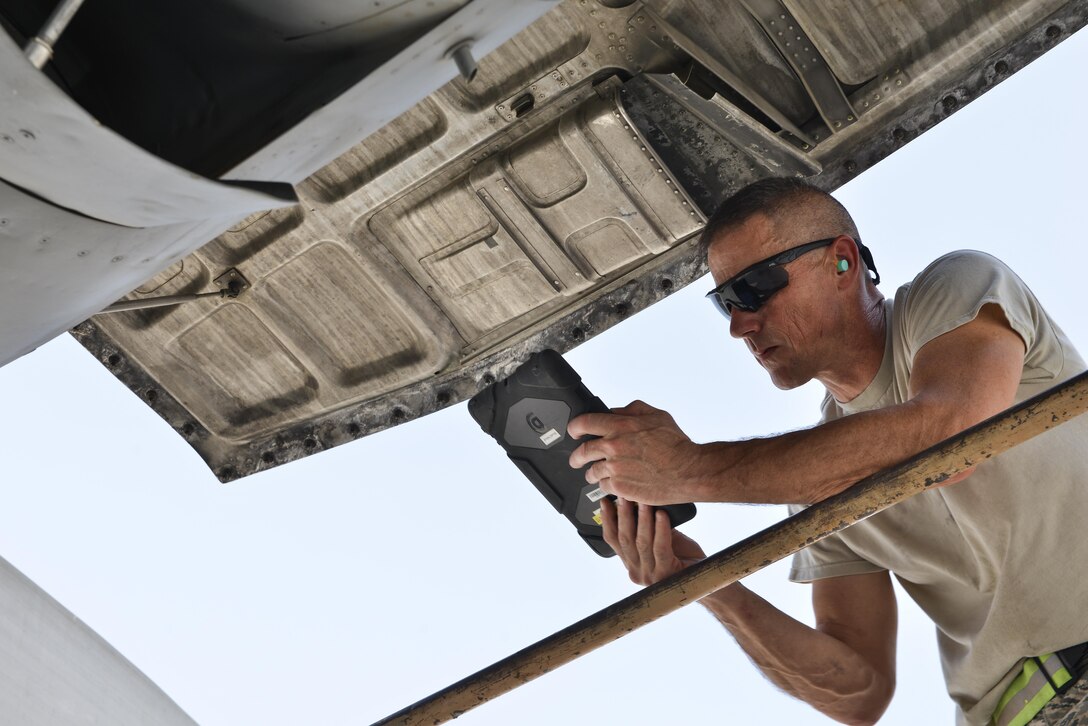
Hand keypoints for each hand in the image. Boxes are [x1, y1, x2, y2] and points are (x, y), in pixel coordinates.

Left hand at [567, 400, 703, 504]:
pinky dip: (607, 486)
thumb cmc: (676, 444)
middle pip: (582, 451)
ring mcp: (615, 468)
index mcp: (620, 426)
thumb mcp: (656, 415)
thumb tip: (615, 411)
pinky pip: (603, 487)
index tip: (573, 432)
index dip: (574, 427)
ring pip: (592, 472)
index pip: (584, 423)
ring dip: (592, 473)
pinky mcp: (620, 487)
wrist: (688, 470)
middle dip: (576, 457)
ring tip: (596, 475)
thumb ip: (632, 409)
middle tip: (576, 460)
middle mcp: (613, 446)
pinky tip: (614, 484)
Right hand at [601, 497, 704, 585]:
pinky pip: (661, 548)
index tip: (605, 501)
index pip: (613, 540)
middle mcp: (637, 572)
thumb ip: (649, 528)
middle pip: (625, 539)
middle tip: (624, 495)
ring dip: (642, 519)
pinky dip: (661, 529)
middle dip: (623, 515)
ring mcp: (650, 575)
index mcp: (632, 564)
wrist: (706, 579)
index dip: (607, 520)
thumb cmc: (684, 558)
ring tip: (644, 501)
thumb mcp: (661, 540)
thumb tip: (640, 502)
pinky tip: (662, 515)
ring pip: (642, 542)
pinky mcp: (666, 574)